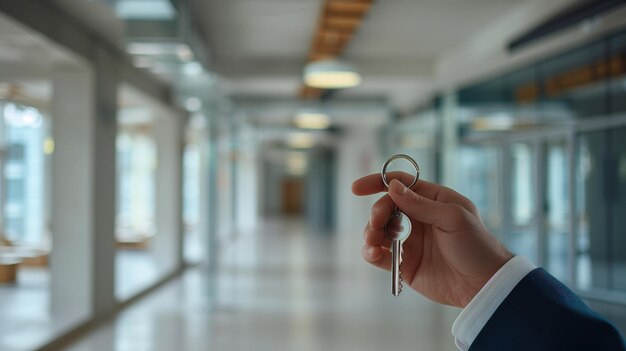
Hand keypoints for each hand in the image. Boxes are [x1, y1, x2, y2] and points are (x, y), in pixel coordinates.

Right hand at [352, 173, 512, 307]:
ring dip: (370, 233)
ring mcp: (411, 241)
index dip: (377, 183)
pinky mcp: (405, 263)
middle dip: (377, 213)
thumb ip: (421, 203)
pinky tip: (372, 253)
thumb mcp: (453, 218)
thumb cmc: (477, 246)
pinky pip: (380, 254)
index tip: (356, 189)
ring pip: (379, 230)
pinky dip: (371, 252)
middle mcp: (419, 218)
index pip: (400, 184)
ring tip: (373, 242)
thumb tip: (392, 186)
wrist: (484, 285)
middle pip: (386, 207)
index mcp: (432, 200)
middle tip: (376, 225)